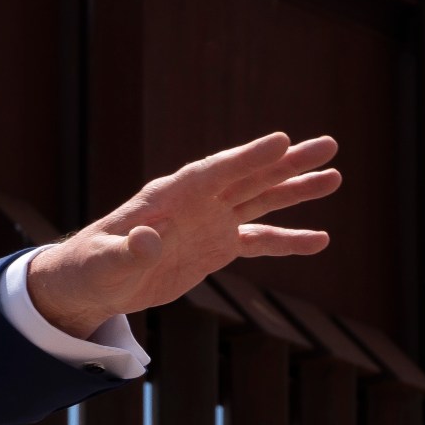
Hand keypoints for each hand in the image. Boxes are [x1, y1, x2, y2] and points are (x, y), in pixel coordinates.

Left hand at [27, 132, 340, 339]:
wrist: (92, 283)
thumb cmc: (90, 267)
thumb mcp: (104, 263)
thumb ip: (127, 251)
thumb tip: (148, 240)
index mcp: (168, 197)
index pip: (213, 172)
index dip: (246, 157)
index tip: (281, 141)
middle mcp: (195, 203)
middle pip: (247, 177)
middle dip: (287, 163)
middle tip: (329, 145)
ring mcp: (209, 223)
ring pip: (259, 201)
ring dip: (295, 190)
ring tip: (334, 177)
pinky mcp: (216, 247)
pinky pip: (258, 242)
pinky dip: (288, 241)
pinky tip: (320, 239)